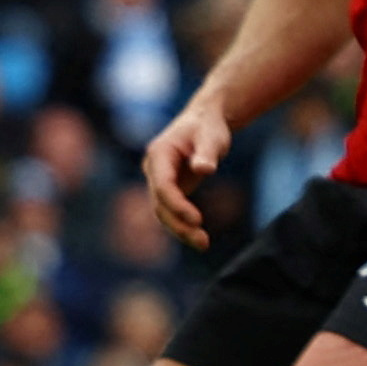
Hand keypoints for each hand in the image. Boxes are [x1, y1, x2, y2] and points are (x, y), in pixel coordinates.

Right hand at [143, 92, 234, 249]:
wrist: (204, 121)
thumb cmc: (208, 127)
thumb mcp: (212, 137)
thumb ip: (207, 153)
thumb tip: (203, 169)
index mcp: (159, 154)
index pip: (162, 185)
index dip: (177, 205)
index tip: (197, 220)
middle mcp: (153, 169)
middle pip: (160, 204)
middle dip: (179, 225)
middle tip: (203, 242)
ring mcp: (158, 180)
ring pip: (163, 212)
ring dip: (180, 230)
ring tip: (204, 244)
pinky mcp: (168, 189)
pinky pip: (171, 212)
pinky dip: (182, 225)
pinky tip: (199, 238)